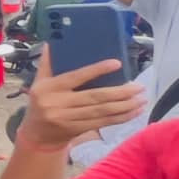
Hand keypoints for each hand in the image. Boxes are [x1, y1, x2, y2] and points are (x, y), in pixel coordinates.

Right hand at [19, 49, 146, 147]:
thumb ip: (46, 65)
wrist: (36, 136)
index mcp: (49, 88)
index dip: (97, 70)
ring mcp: (67, 119)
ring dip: (125, 106)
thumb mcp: (38, 84)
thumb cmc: (40, 104)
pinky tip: (134, 112)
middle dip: (120, 93)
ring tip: (141, 99)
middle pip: (94, 97)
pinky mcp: (76, 130)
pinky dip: (121, 118)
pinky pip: (103, 122)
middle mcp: (57, 104)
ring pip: (101, 111)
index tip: (117, 63)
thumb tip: (50, 43)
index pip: (76, 77)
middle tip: (139, 87)